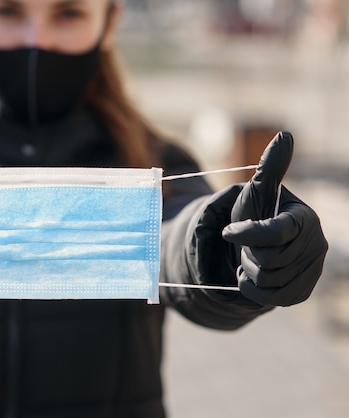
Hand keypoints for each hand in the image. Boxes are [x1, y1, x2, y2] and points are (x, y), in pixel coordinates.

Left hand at [222, 131, 327, 305]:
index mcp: (305, 218)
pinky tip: (253, 276)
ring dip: (249, 270)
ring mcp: (311, 271)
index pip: (276, 233)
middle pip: (268, 260)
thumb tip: (286, 135)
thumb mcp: (256, 191)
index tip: (228, 231)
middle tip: (247, 244)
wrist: (251, 247)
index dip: (247, 234)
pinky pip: (270, 298)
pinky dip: (253, 289)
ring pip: (267, 279)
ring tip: (252, 258)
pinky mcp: (301, 292)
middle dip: (247, 252)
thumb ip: (271, 167)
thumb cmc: (254, 214)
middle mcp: (317, 245)